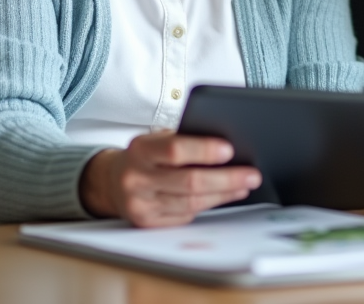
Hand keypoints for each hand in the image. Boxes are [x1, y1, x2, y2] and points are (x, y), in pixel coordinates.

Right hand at [79, 131, 261, 226]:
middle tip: (251, 174)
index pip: (175, 149)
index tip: (230, 150)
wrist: (112, 182)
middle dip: (226, 178)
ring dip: (224, 194)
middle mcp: (137, 178)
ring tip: (244, 185)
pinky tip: (226, 196)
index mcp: (141, 150)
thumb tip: (227, 148)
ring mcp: (141, 204)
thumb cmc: (146, 156)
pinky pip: (186, 215)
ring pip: (191, 202)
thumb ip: (184, 140)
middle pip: (189, 182)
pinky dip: (210, 204)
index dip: (204, 150)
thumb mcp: (156, 140)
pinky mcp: (148, 223)